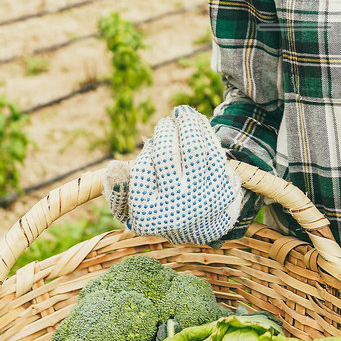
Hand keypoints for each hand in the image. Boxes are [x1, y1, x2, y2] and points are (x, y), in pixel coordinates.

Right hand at [102, 106, 244, 243]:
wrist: (201, 228)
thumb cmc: (159, 211)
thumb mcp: (130, 210)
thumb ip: (117, 190)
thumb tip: (115, 167)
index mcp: (148, 214)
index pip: (141, 169)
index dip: (148, 151)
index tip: (151, 145)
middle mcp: (176, 207)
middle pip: (167, 155)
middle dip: (165, 130)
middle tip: (166, 123)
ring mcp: (203, 198)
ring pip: (194, 148)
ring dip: (186, 123)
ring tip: (181, 113)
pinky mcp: (225, 188)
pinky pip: (214, 150)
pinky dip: (204, 130)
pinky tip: (197, 121)